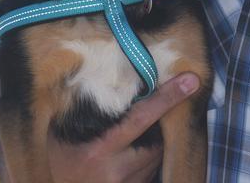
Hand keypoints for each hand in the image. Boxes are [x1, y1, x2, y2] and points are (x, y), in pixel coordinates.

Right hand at [46, 72, 200, 182]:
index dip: (167, 98)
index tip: (190, 81)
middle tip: (147, 117)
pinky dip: (147, 161)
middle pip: (156, 140)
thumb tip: (100, 77)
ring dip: (152, 145)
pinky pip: (152, 171)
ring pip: (157, 156)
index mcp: (99, 151)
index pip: (140, 118)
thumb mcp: (62, 137)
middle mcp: (116, 170)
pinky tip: (128, 160)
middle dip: (157, 126)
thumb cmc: (60, 162)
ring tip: (129, 144)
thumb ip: (82, 113)